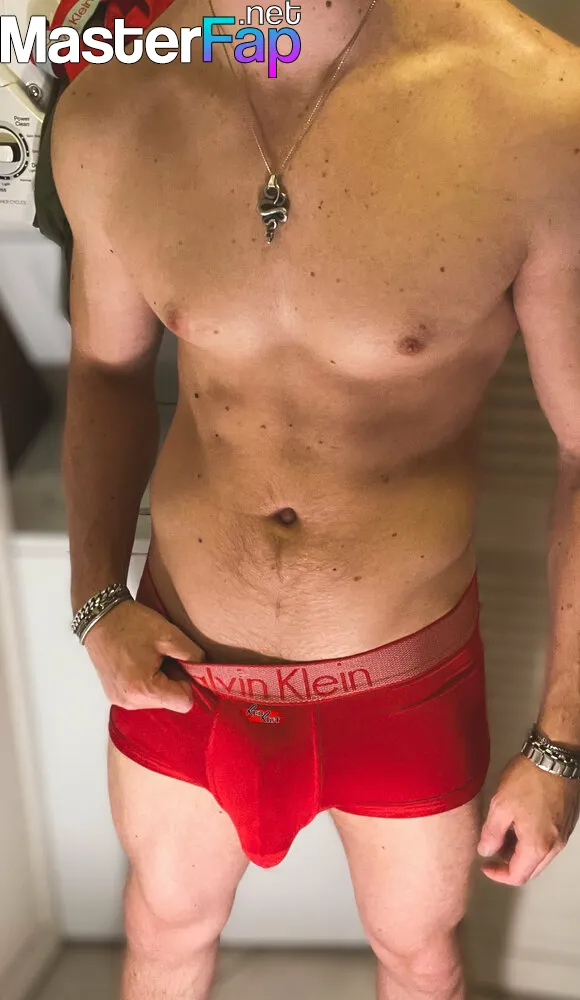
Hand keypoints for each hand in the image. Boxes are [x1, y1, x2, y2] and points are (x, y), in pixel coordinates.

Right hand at [83, 599, 204, 712]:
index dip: (187, 682)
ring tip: (148, 657)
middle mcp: (130, 701)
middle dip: (172, 681)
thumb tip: (202, 668)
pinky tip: (138, 662)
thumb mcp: (169, 634)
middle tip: (162, 655)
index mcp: (144, 689)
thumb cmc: (132, 624)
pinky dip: (145, 682)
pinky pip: (141, 696)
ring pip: (156, 700)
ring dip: (159, 681)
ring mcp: (119, 700)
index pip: (184, 703)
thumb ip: (192, 655)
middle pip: (169, 702)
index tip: (179, 662)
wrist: (99, 616)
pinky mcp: (113, 694)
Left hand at [477, 753, 579, 885]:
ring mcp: (563, 834)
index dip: (498, 874)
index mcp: (537, 845)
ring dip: (520, 851)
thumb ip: (491, 833)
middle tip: (492, 846)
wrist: (554, 757)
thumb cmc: (529, 778)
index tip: (485, 864)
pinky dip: (533, 840)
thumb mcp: (500, 805)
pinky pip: (549, 841)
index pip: (517, 876)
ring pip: (540, 856)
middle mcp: (555, 845)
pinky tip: (520, 821)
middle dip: (509, 863)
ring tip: (504, 830)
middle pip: (531, 869)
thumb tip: (486, 850)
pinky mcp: (566, 822)